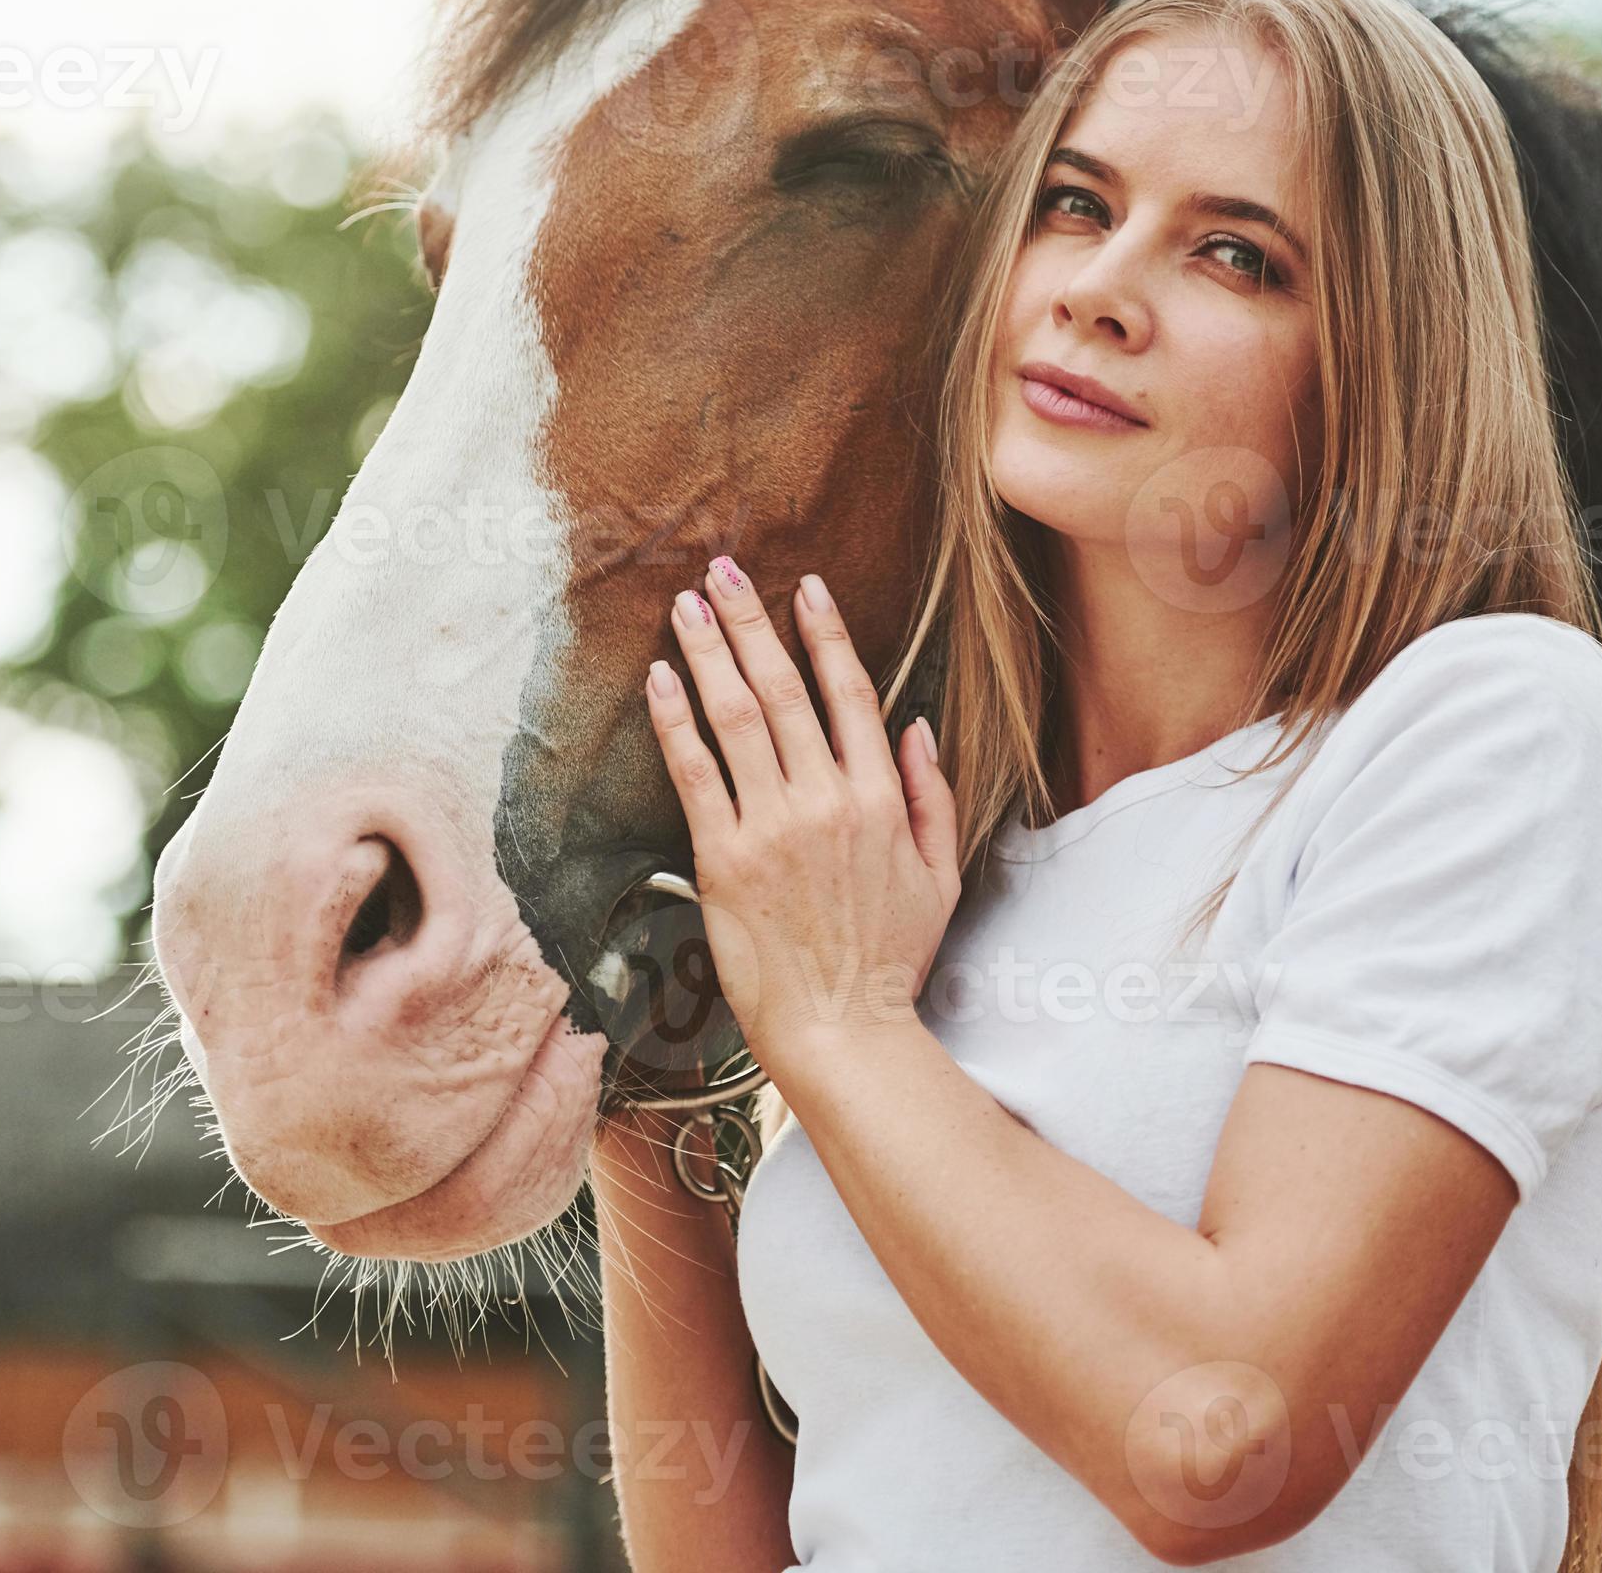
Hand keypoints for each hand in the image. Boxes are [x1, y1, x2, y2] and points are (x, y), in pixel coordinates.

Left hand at [644, 554, 961, 1064]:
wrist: (843, 1031)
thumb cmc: (891, 960)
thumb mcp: (940, 875)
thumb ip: (930, 794)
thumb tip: (916, 723)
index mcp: (879, 799)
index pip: (851, 694)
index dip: (825, 635)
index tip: (806, 588)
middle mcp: (826, 800)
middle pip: (784, 689)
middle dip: (752, 621)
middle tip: (725, 571)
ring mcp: (772, 828)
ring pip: (736, 717)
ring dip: (709, 652)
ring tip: (686, 606)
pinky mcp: (724, 860)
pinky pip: (695, 773)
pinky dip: (676, 721)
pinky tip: (660, 679)